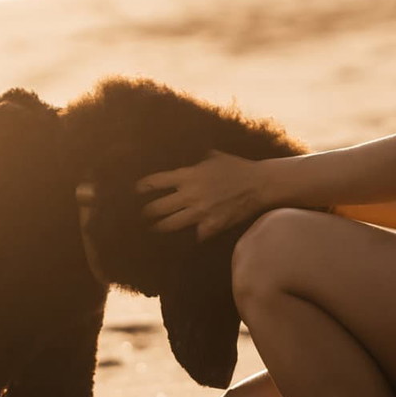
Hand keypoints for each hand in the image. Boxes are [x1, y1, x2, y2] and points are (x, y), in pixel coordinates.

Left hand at [136, 151, 266, 239]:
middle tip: (143, 214)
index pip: (156, 182)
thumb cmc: (237, 167)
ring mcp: (200, 212)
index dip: (143, 188)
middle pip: (156, 208)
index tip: (137, 191)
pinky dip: (192, 236)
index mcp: (188, 175)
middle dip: (147, 212)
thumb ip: (197, 162)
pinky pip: (195, 235)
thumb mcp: (214, 157)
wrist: (258, 184)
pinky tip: (186, 239)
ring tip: (153, 229)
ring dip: (160, 227)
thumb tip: (190, 160)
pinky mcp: (211, 225)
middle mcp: (190, 194)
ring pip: (170, 225)